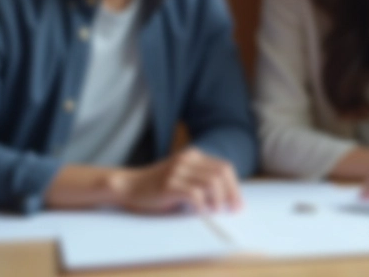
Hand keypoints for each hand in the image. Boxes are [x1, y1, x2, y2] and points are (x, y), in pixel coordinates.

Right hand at [115, 148, 241, 213]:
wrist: (130, 187)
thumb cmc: (158, 187)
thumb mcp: (183, 177)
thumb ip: (202, 182)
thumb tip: (228, 200)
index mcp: (194, 155)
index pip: (224, 168)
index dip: (235, 187)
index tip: (238, 205)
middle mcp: (187, 159)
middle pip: (222, 173)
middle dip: (231, 194)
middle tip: (232, 211)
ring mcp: (178, 171)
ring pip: (212, 183)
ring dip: (217, 201)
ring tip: (214, 212)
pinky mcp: (169, 184)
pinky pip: (195, 194)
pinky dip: (202, 206)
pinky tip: (200, 213)